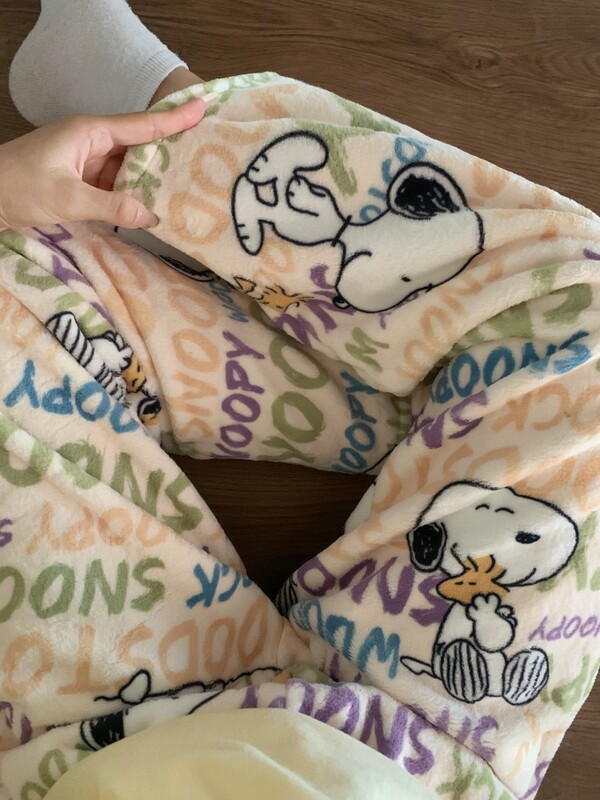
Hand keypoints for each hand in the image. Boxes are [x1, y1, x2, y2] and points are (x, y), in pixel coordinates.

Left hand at [0, 97, 207, 232]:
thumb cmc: (19, 187)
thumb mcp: (68, 198)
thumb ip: (111, 207)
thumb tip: (151, 216)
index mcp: (90, 132)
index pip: (141, 125)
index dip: (174, 119)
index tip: (203, 108)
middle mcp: (93, 142)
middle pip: (141, 145)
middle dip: (170, 151)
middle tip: (204, 156)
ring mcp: (88, 162)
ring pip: (130, 169)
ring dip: (152, 180)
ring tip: (186, 187)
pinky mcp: (83, 181)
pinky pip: (117, 185)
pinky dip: (133, 195)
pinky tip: (152, 206)